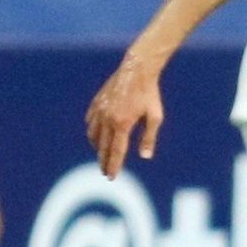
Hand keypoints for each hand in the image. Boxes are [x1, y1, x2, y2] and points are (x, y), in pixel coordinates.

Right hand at [86, 57, 163, 177]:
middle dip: (104, 161)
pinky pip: (90, 122)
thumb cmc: (149, 94)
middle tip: (105, 172)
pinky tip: (96, 136)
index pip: (116, 151)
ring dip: (97, 148)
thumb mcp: (155, 116)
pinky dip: (92, 132)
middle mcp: (108, 119)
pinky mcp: (96, 103)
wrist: (136, 69)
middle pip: (103, 147)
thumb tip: (145, 157)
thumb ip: (149, 137)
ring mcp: (100, 110)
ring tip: (102, 155)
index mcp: (123, 124)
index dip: (113, 166)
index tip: (111, 177)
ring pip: (93, 135)